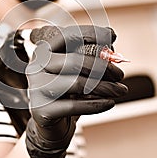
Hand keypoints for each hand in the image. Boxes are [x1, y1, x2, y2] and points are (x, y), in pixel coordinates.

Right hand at [25, 25, 127, 157]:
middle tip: (120, 75)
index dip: (91, 33)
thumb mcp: (79, 71)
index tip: (112, 35)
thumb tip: (112, 43)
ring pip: (77, 83)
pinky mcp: (41, 110)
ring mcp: (36, 88)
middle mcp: (36, 66)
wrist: (52, 125)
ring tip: (120, 90)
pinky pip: (74, 106)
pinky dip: (97, 104)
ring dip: (105, 87)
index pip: (67, 35)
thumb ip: (92, 55)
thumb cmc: (69, 92)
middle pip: (75, 61)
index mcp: (44, 51)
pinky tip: (110, 103)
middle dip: (103, 67)